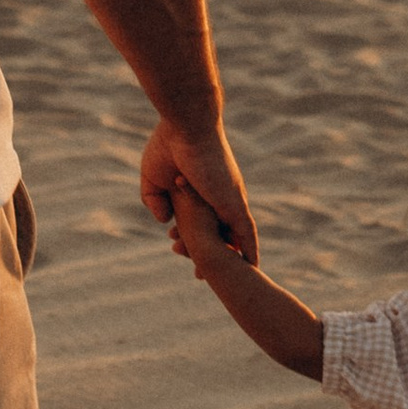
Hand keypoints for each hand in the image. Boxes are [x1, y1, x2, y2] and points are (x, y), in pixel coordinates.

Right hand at [139, 115, 257, 264]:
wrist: (186, 127)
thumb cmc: (168, 146)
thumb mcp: (153, 180)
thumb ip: (154, 201)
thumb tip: (164, 221)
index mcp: (198, 192)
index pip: (199, 223)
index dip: (190, 240)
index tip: (178, 252)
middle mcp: (217, 198)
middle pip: (218, 233)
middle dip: (210, 254)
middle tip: (197, 274)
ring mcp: (228, 201)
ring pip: (231, 237)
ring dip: (229, 259)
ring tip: (226, 281)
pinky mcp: (235, 203)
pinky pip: (247, 231)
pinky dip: (250, 249)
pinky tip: (254, 266)